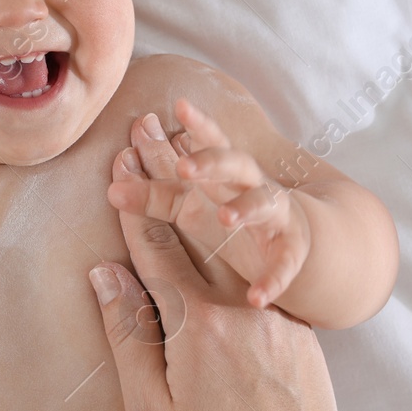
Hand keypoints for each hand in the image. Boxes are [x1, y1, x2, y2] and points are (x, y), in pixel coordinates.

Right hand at [92, 121, 344, 410]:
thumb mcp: (151, 408)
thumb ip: (128, 335)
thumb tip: (104, 275)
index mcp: (195, 324)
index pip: (154, 249)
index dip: (132, 204)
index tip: (116, 163)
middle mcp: (237, 305)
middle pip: (194, 226)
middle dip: (165, 172)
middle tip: (144, 128)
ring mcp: (274, 312)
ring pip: (231, 244)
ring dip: (204, 196)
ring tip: (185, 158)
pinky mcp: (300, 328)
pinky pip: (259, 276)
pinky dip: (240, 242)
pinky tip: (227, 226)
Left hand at [107, 99, 310, 308]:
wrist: (298, 243)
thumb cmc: (233, 219)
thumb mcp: (195, 207)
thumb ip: (157, 196)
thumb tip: (112, 190)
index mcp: (223, 177)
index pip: (206, 148)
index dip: (188, 133)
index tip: (169, 114)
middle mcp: (251, 189)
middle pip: (236, 166)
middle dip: (212, 161)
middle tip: (183, 165)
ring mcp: (275, 218)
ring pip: (266, 204)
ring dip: (246, 207)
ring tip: (226, 216)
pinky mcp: (292, 251)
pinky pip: (286, 263)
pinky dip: (274, 278)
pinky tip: (256, 295)